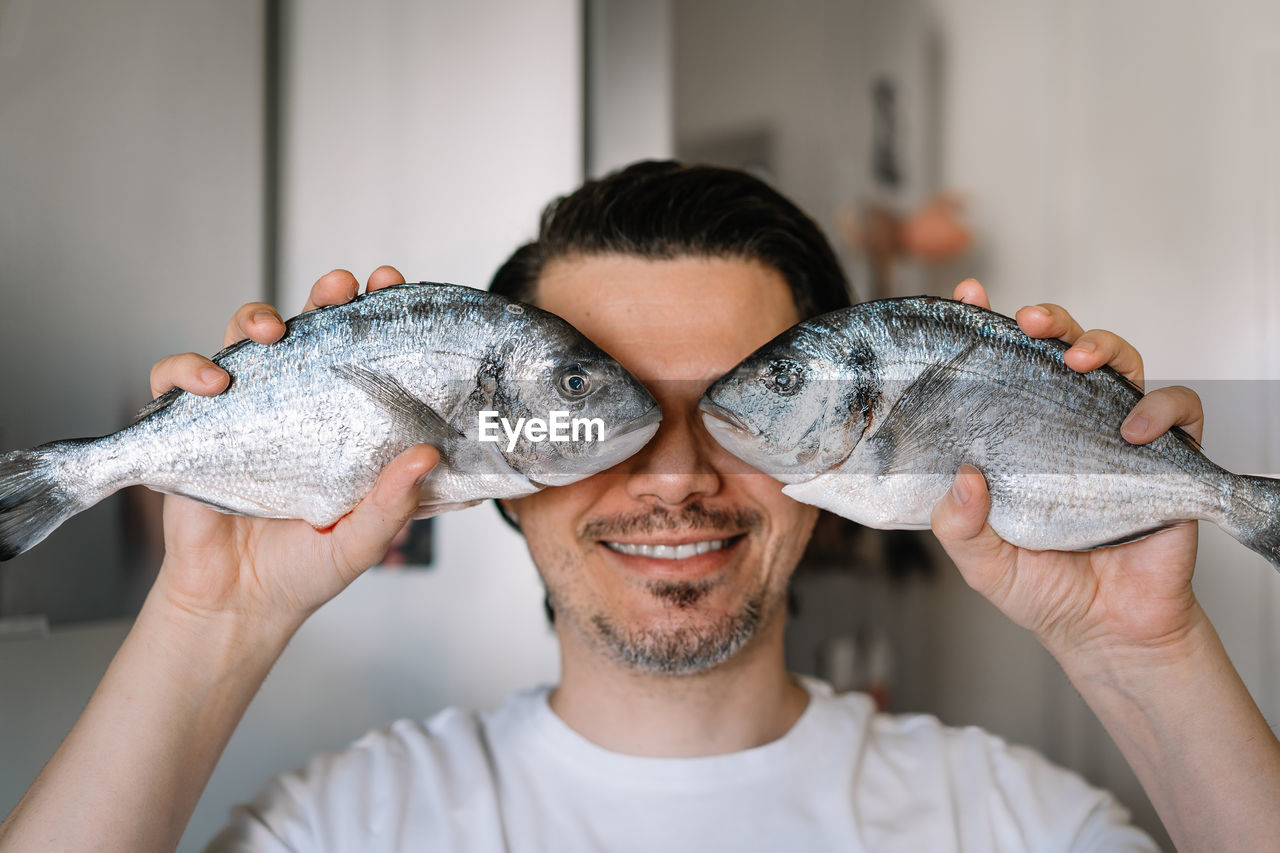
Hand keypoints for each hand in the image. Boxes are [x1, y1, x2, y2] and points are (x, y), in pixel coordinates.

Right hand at [147, 266, 435, 630]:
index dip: (374, 313)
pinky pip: (175, 380)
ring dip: (255, 317)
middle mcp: (294, 403)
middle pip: (306, 328)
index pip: (361, 351)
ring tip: (274, 328)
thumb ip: (392, 504)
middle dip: (324, 295)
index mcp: (342, 419)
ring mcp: (243, 410)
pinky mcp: (191, 428)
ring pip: (242, 338)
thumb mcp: (362, 541)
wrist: (240, 607)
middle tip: (341, 285)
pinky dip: (187, 369)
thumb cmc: (306, 569)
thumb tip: (426, 456)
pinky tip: (213, 380)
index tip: (391, 287)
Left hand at [933, 279, 1206, 663]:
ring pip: (1118, 362)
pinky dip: (1161, 406)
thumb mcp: (981, 562)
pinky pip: (1178, 408)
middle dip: (1049, 320)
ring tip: (1078, 360)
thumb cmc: (1043, 591)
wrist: (1107, 633)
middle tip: (1029, 320)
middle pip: (1061, 348)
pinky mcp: (1165, 457)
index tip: (968, 295)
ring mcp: (1113, 436)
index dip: (985, 326)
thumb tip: (963, 478)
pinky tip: (1134, 428)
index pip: (999, 369)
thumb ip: (960, 526)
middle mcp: (1063, 426)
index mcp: (1013, 437)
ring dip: (1101, 345)